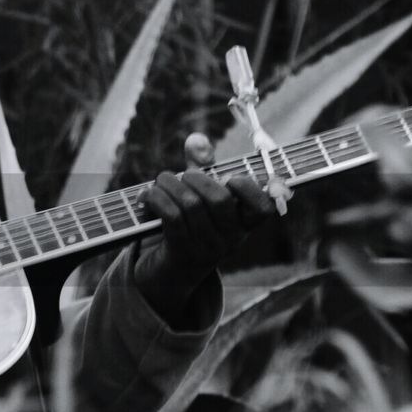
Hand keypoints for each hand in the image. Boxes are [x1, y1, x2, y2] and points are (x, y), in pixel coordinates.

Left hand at [133, 134, 274, 323]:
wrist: (169, 272)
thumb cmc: (190, 223)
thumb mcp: (201, 195)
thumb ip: (203, 166)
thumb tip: (196, 139)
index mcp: (244, 225)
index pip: (264, 209)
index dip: (249, 188)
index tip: (230, 178)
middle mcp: (231, 239)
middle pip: (220, 199)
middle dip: (197, 177)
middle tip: (184, 175)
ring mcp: (207, 248)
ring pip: (190, 204)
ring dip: (170, 184)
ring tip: (161, 181)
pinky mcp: (181, 252)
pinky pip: (171, 217)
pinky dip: (156, 199)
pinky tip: (147, 196)